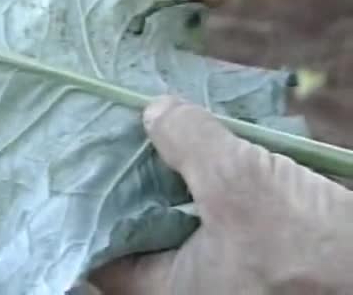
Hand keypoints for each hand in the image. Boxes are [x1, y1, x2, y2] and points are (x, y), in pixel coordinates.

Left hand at [89, 97, 352, 293]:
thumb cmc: (311, 251)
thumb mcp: (239, 185)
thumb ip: (189, 143)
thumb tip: (154, 111)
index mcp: (170, 288)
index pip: (103, 255)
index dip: (86, 212)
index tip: (77, 170)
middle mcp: (191, 283)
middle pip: (141, 226)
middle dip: (130, 179)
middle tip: (113, 135)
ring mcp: (224, 266)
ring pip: (180, 213)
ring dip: (172, 171)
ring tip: (152, 127)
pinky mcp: (254, 247)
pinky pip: (214, 208)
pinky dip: (206, 175)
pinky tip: (204, 140)